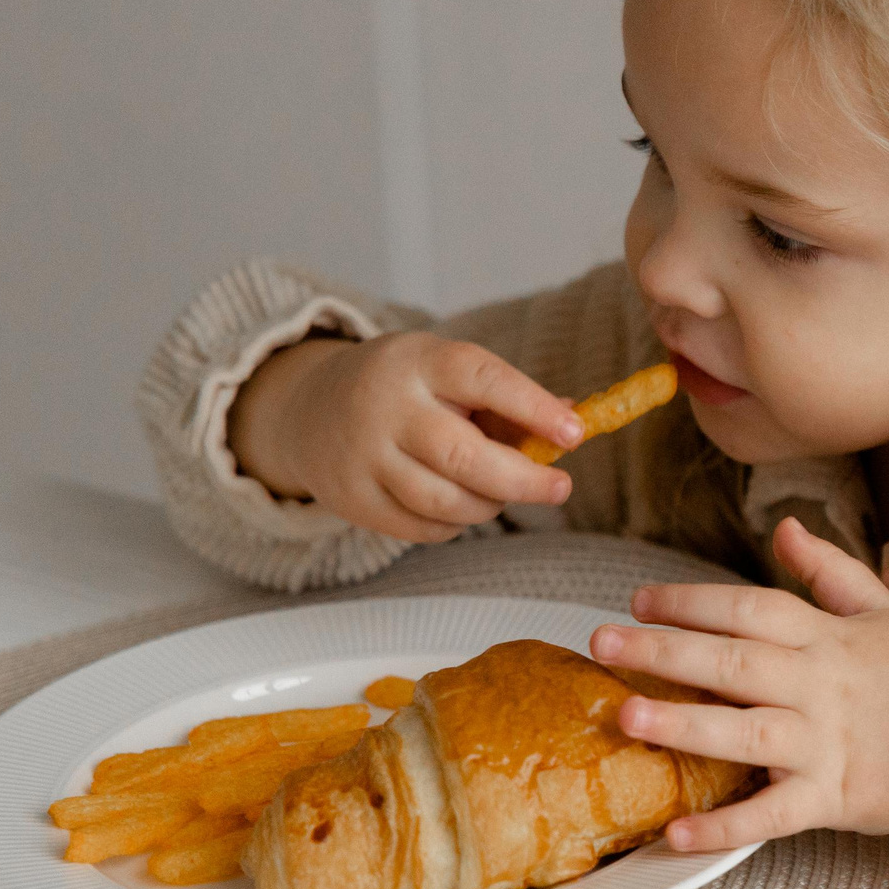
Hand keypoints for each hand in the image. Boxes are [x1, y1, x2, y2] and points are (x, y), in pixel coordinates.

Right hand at [228, 332, 582, 542]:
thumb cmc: (407, 389)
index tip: (576, 433)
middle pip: (465, 456)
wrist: (311, 409)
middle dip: (523, 479)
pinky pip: (423, 527)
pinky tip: (461, 507)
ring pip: (446, 500)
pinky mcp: (353, 499)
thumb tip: (577, 416)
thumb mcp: (449, 373)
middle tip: (560, 488)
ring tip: (502, 494)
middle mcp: (388, 406)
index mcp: (422, 361)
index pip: (484, 379)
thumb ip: (510, 397)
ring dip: (490, 506)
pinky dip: (456, 524)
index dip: (534, 408)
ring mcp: (365, 456)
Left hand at [591, 516, 888, 851]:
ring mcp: (825, 744)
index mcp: (828, 638)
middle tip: (603, 644)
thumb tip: (784, 528)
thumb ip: (831, 571)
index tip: (641, 600)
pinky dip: (725, 828)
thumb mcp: (887, 612)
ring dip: (683, 727)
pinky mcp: (833, 798)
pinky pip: (772, 815)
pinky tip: (675, 833)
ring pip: (744, 732)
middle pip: (734, 663)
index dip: (694, 601)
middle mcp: (820, 687)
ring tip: (625, 717)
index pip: (751, 609)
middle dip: (665, 652)